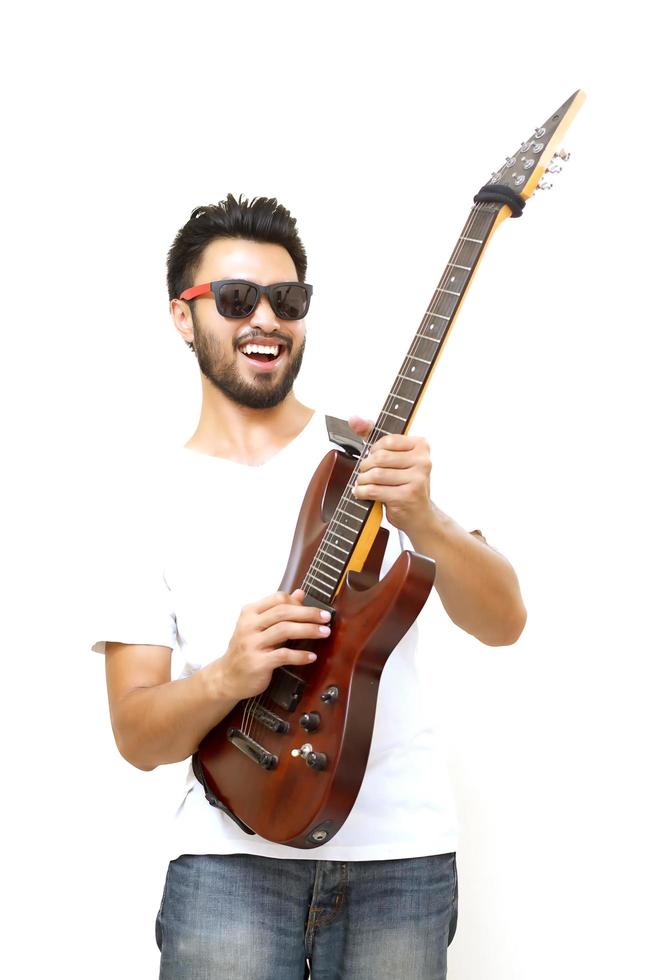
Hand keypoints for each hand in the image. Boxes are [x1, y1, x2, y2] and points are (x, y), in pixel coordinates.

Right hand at [219, 589, 330, 700]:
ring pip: (285, 630)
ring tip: (324, 633)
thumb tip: (300, 593)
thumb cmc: (245, 650)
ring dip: (308, 630)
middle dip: (309, 614)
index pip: (277, 599)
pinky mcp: (257, 662)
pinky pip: (283, 655)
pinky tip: (311, 656)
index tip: (314, 610)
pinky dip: (300, 655)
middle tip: (326, 618)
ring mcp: (252, 644)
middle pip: (283, 612)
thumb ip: (279, 610)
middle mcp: (249, 626)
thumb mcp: (259, 626)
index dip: (298, 603)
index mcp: (250, 613)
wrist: (226, 678)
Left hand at [348, 414, 432, 535]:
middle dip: (365, 466)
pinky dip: (363, 492)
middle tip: (364, 473)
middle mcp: (423, 461)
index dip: (373, 450)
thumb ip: (373, 434)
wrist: (420, 515)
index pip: (387, 440)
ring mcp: (417, 479)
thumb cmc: (404, 482)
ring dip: (362, 480)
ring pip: (376, 474)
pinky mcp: (407, 496)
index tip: (374, 459)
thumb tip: (354, 419)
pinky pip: (375, 490)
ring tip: (362, 484)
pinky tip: (362, 493)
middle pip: (380, 457)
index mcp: (421, 446)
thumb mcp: (393, 456)